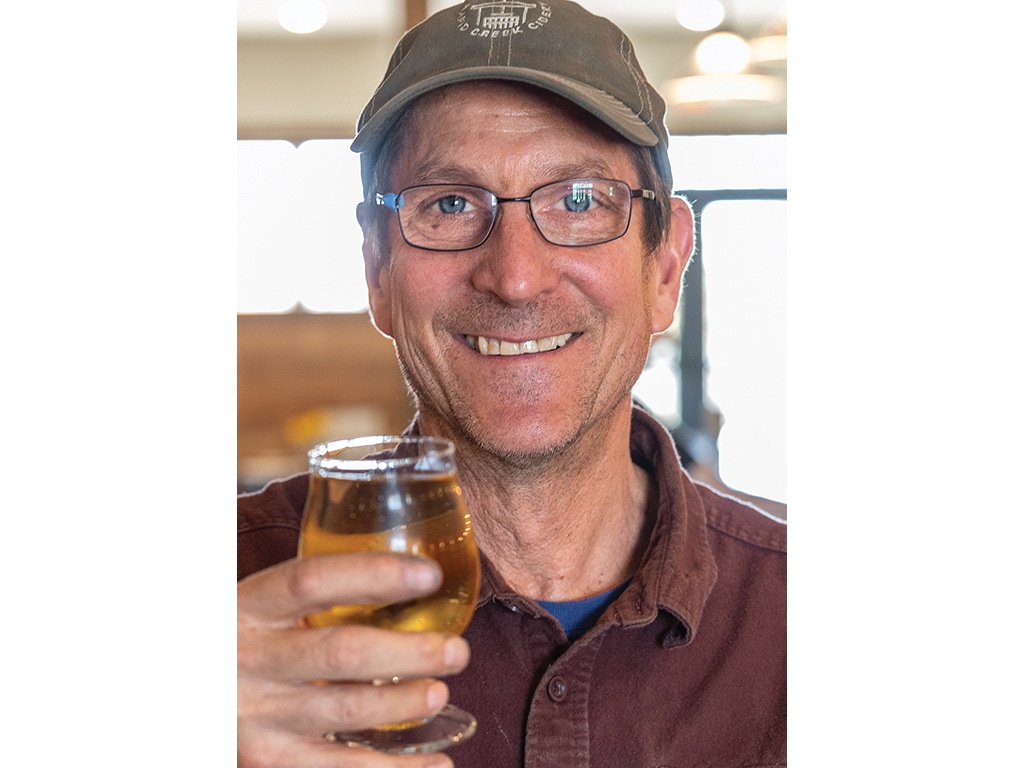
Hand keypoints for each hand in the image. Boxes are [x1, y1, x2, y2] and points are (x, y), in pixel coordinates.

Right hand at [238, 553, 470, 766]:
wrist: (170, 697)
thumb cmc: (233, 642)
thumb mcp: (253, 606)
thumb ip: (309, 594)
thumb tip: (407, 573)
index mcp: (249, 605)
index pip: (313, 580)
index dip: (376, 575)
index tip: (429, 576)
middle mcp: (251, 658)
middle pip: (342, 651)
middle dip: (410, 652)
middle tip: (456, 651)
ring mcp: (257, 715)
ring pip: (346, 708)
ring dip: (404, 702)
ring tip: (439, 692)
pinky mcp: (268, 760)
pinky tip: (437, 766)